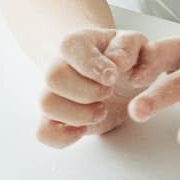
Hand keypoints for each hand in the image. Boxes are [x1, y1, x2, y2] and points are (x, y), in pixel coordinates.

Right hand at [35, 28, 150, 148]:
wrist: (118, 76)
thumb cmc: (125, 58)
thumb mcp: (137, 44)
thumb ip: (130, 46)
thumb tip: (118, 61)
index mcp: (79, 42)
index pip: (69, 47)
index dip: (91, 65)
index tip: (113, 77)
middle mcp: (61, 65)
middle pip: (53, 76)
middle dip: (86, 91)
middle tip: (109, 92)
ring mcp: (55, 93)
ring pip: (46, 103)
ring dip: (77, 114)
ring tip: (102, 111)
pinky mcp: (56, 117)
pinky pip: (43, 131)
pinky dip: (62, 136)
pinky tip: (84, 130)